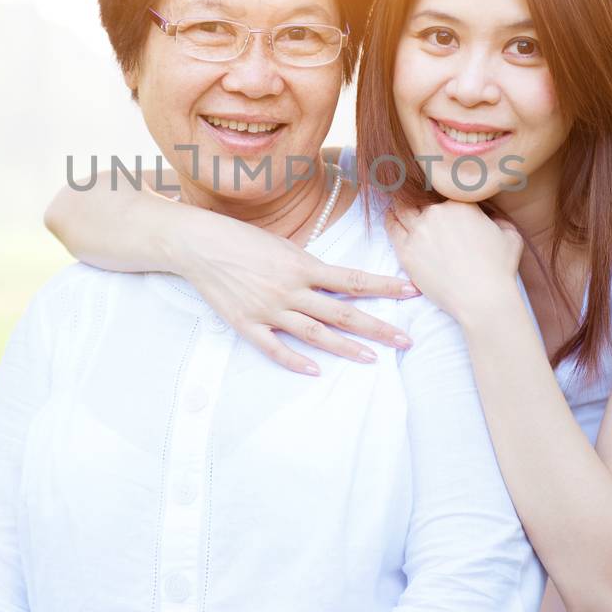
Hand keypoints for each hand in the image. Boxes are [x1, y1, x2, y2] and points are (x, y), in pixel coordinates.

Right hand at [177, 214, 419, 375]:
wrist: (199, 244)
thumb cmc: (242, 239)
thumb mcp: (283, 245)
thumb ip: (309, 267)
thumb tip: (336, 281)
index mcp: (303, 265)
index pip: (353, 279)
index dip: (384, 286)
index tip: (411, 292)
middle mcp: (291, 289)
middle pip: (343, 312)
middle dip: (378, 327)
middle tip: (406, 340)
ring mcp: (269, 309)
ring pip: (315, 333)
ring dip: (346, 347)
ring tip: (372, 358)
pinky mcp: (246, 324)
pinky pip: (275, 348)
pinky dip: (295, 361)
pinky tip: (315, 371)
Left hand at [384, 200, 523, 320]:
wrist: (483, 297)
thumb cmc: (499, 270)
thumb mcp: (511, 237)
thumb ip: (499, 220)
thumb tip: (491, 218)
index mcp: (462, 204)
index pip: (445, 191)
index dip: (440, 193)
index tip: (435, 196)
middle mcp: (438, 212)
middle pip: (422, 199)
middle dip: (420, 199)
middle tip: (412, 198)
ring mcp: (420, 230)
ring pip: (403, 209)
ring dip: (400, 205)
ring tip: (397, 204)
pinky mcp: (407, 250)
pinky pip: (392, 227)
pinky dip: (390, 218)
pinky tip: (390, 216)